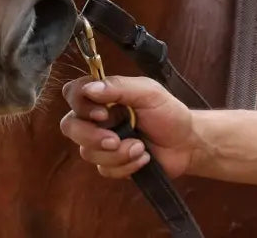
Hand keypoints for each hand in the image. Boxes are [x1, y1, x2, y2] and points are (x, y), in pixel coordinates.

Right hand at [61, 76, 195, 179]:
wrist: (186, 143)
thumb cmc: (167, 112)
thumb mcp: (148, 92)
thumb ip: (119, 87)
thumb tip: (90, 88)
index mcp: (103, 95)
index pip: (73, 93)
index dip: (80, 104)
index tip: (102, 113)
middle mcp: (97, 118)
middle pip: (70, 126)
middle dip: (91, 136)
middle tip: (115, 140)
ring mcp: (101, 142)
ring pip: (87, 152)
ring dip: (117, 154)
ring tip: (141, 148)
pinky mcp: (111, 164)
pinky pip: (104, 169)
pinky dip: (126, 166)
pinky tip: (143, 158)